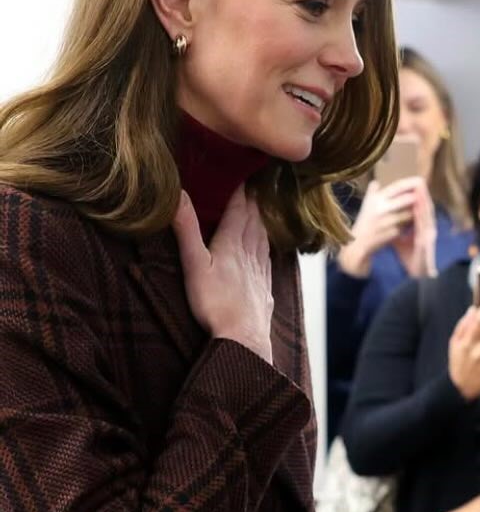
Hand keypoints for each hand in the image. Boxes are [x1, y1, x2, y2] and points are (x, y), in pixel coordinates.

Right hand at [172, 187, 273, 363]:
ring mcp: (261, 270)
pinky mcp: (266, 287)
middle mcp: (251, 252)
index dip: (240, 192)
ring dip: (262, 221)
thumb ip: (187, 230)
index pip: (239, 210)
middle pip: (254, 220)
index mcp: (233, 243)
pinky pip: (268, 258)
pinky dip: (267, 245)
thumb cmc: (214, 302)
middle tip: (253, 186)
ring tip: (260, 211)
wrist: (244, 337)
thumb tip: (179, 195)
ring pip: (264, 238)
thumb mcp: (194, 264)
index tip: (241, 174)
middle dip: (253, 202)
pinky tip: (266, 248)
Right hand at [336, 178, 422, 276]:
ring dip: (414, 212)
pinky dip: (410, 225)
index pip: (396, 186)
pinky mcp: (391, 233)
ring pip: (408, 214)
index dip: (409, 183)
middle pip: (405, 199)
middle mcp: (380, 208)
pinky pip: (406, 226)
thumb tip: (375, 182)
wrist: (357, 245)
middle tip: (425, 196)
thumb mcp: (366, 206)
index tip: (420, 180)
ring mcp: (386, 221)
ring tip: (419, 212)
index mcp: (375, 199)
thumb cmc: (364, 223)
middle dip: (416, 198)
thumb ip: (372, 194)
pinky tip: (412, 225)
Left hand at [393, 181, 436, 277]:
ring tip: (420, 188)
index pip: (420, 208)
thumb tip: (385, 217)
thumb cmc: (410, 257)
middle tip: (419, 179)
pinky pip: (424, 227)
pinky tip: (419, 207)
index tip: (412, 182)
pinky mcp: (426, 242)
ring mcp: (428, 235)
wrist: (416, 275)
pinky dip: (423, 216)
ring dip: (425, 201)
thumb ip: (396, 228)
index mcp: (422, 227)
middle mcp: (427, 229)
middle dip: (423, 193)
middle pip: (426, 207)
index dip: (418, 195)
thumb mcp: (400, 239)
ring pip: (427, 214)